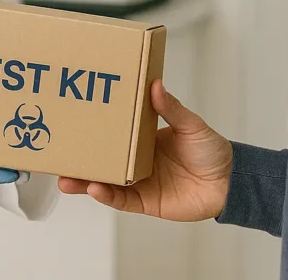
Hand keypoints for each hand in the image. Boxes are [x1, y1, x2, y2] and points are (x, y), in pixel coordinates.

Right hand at [58, 80, 232, 221]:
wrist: (229, 182)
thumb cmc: (211, 151)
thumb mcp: (191, 125)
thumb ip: (172, 109)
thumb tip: (156, 85)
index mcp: (143, 138)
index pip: (112, 131)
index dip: (94, 127)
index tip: (74, 117)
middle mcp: (136, 159)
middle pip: (101, 159)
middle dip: (79, 158)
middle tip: (58, 152)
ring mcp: (139, 181)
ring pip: (104, 181)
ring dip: (85, 180)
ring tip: (66, 177)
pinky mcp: (145, 201)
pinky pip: (121, 200)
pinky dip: (107, 195)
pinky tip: (95, 188)